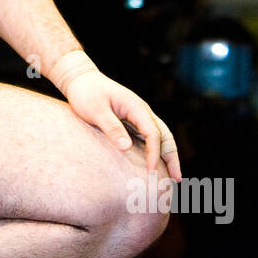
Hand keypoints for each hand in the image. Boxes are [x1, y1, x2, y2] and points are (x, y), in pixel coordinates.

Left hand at [63, 70, 181, 181]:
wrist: (80, 79)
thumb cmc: (86, 93)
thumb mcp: (95, 110)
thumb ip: (112, 127)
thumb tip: (126, 148)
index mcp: (136, 107)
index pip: (152, 132)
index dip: (154, 152)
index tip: (151, 170)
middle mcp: (142, 112)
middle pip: (164, 135)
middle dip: (172, 157)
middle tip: (177, 179)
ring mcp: (138, 117)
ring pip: (160, 137)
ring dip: (167, 155)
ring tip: (173, 177)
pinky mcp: (131, 122)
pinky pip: (148, 138)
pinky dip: (155, 151)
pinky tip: (155, 164)